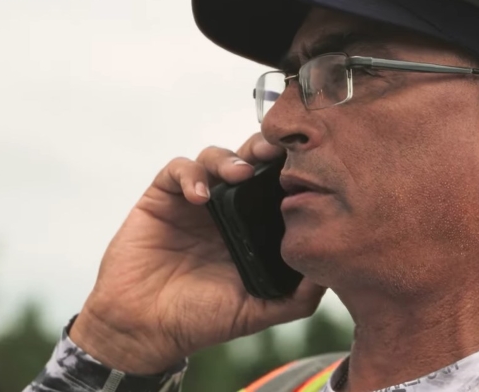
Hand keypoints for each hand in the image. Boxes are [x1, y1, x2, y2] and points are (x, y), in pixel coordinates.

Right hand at [69, 134, 325, 373]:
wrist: (146, 329)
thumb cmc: (204, 320)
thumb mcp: (260, 310)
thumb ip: (298, 298)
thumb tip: (332, 274)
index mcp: (254, 225)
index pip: (277, 185)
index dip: (291, 170)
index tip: (308, 165)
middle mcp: (228, 207)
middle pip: (250, 160)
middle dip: (265, 149)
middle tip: (276, 151)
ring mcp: (195, 200)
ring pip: (216, 157)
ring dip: (230, 158)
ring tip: (240, 174)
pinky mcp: (162, 198)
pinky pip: (177, 170)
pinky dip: (190, 175)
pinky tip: (200, 196)